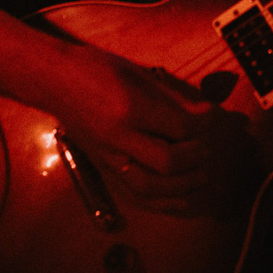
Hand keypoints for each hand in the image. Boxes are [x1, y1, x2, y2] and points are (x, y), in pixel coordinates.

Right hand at [48, 45, 256, 217]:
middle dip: (197, 157)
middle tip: (210, 146)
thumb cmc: (97, 69)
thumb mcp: (138, 74)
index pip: (179, 128)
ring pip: (152, 188)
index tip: (217, 119)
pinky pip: (136, 196)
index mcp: (129, 108)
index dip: (205, 126)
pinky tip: (184, 200)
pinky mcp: (104, 169)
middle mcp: (118, 138)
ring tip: (203, 175)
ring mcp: (108, 157)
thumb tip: (205, 115)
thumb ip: (171, 97)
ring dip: (184, 186)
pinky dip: (164, 204)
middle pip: (168, 163)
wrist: (54, 81)